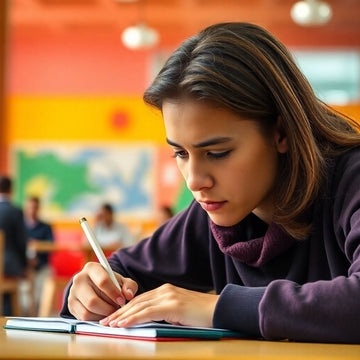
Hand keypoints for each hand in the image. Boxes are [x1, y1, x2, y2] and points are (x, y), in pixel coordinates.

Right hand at [68, 262, 137, 320]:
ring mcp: (73, 293)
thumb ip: (129, 286)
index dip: (114, 293)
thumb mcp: (121, 281)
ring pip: (88, 310)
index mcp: (92, 268)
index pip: (103, 281)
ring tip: (111, 311)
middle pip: (93, 300)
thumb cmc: (111, 282)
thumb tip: (129, 295)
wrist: (96, 286)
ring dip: (103, 314)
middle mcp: (79, 279)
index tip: (122, 300)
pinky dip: (96, 318)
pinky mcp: (71, 305)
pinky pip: (83, 317)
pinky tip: (103, 314)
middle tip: (117, 309)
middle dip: (108, 308)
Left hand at [99, 283, 218, 327]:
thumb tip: (149, 321)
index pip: (140, 300)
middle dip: (119, 312)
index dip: (125, 308)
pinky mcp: (172, 305)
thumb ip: (164, 313)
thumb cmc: (201, 315)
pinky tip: (123, 324)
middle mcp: (165, 290)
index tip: (113, 317)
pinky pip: (148, 312)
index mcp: (165, 291)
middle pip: (136, 301)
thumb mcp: (179, 313)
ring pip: (139, 306)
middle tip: (105, 321)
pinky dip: (133, 318)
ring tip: (109, 324)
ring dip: (122, 316)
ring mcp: (168, 296)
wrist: (220, 310)